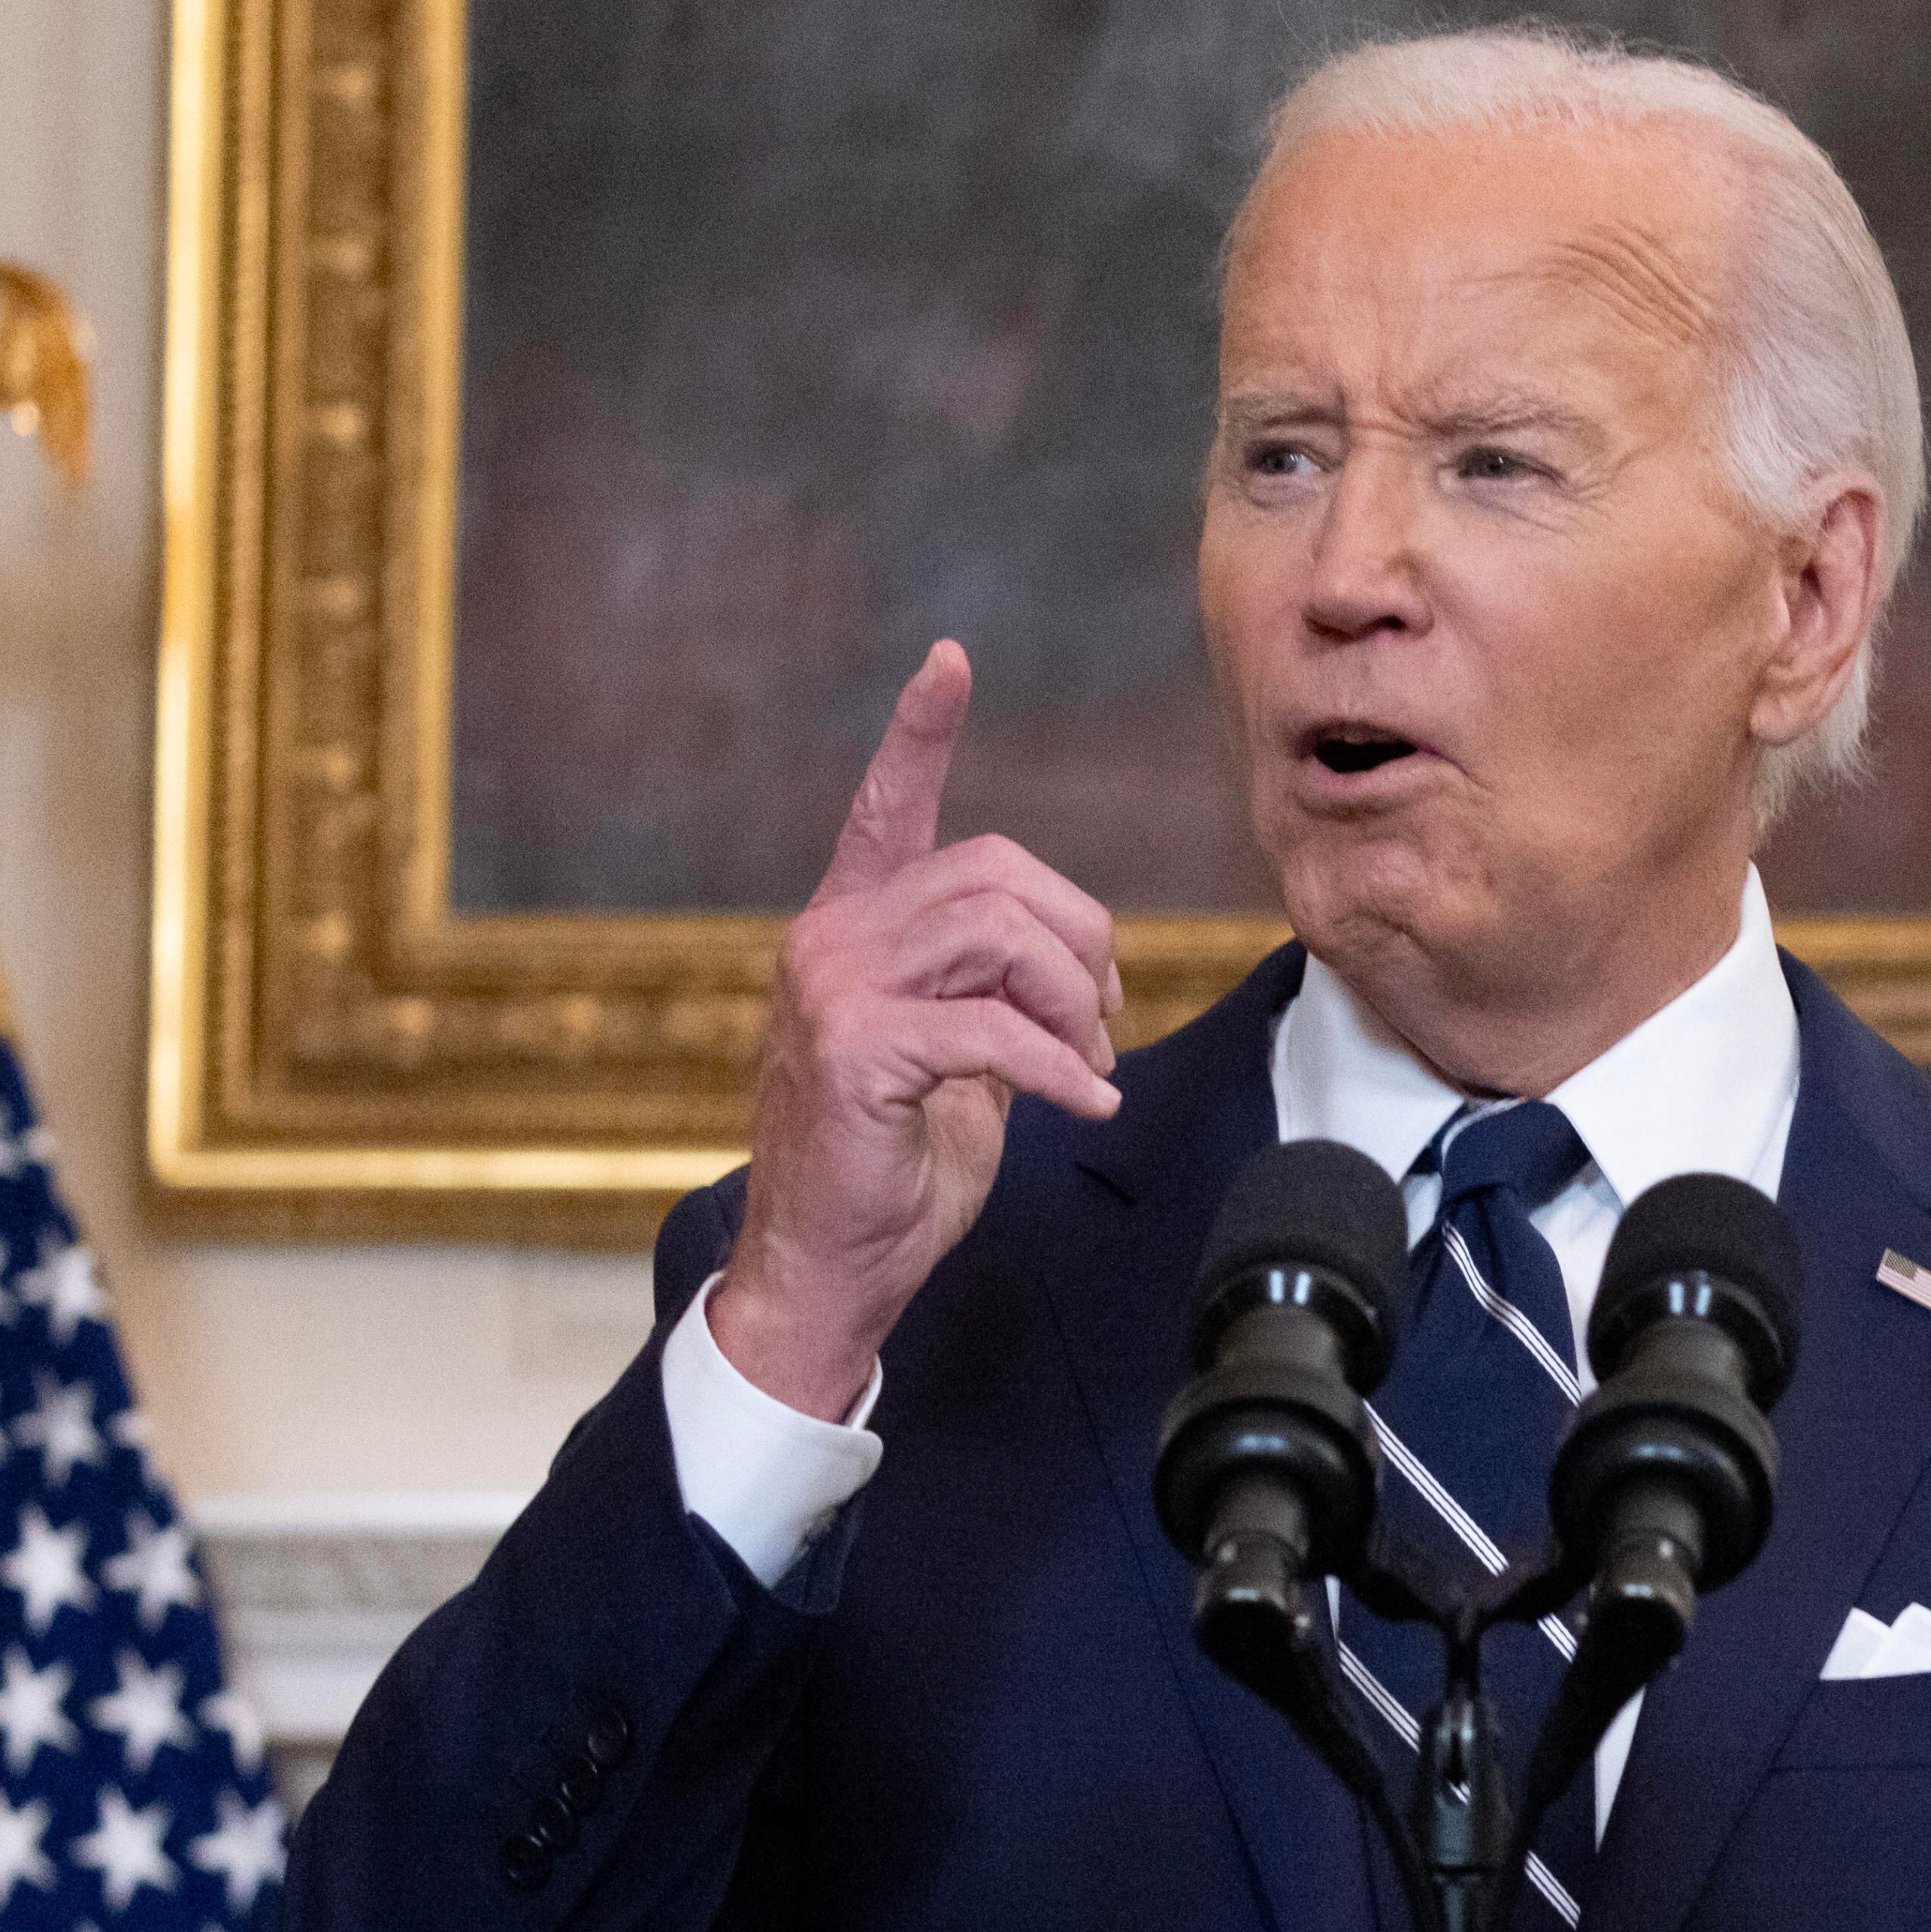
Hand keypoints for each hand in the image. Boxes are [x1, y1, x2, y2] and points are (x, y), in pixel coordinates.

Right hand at [709, 641, 1121, 1417]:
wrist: (826, 1270)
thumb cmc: (893, 1170)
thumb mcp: (957, 1063)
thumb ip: (994, 995)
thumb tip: (1076, 971)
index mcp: (852, 929)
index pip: (881, 806)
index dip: (918, 733)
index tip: (949, 661)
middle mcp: (831, 939)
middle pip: (991, 874)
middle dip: (1077, 941)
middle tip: (1104, 1023)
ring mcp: (833, 988)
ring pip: (997, 935)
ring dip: (1071, 1001)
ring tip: (1088, 1064)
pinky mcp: (857, 1049)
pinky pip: (995, 1030)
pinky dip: (1061, 1068)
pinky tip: (1087, 1104)